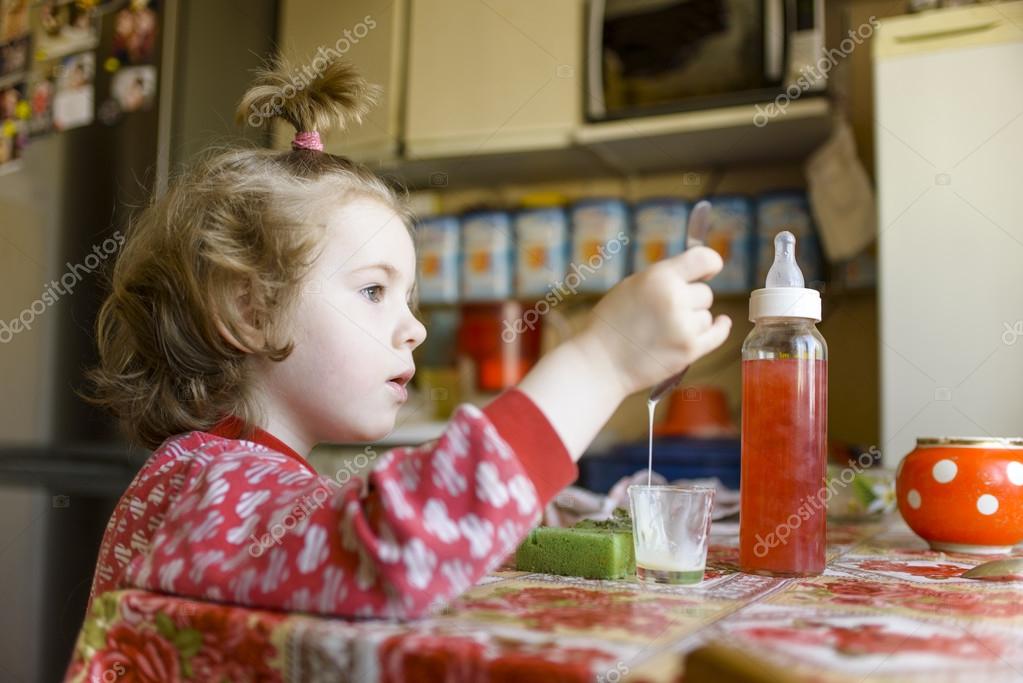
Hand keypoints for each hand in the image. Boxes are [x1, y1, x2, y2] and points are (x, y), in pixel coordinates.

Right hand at [577, 246, 731, 396]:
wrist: (600, 362)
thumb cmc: (611, 323)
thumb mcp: (632, 286)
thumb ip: (663, 279)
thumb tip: (694, 274)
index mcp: (659, 277)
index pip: (703, 258)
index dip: (711, 262)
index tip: (711, 269)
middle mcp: (675, 299)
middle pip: (705, 294)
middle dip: (691, 301)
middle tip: (667, 312)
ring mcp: (684, 327)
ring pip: (706, 316)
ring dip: (693, 321)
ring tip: (666, 330)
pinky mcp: (689, 351)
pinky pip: (718, 335)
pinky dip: (720, 329)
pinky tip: (720, 323)